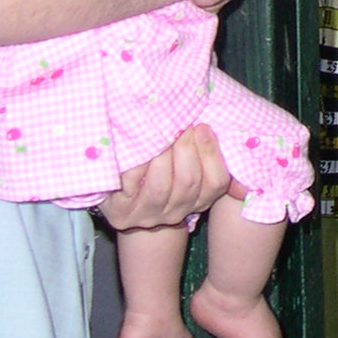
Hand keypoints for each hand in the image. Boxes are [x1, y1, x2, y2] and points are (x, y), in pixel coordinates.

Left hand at [97, 124, 237, 229]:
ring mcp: (147, 214)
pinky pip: (131, 183)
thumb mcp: (185, 165)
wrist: (122, 200)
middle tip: (179, 124)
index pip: (216, 182)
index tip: (202, 126)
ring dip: (162, 154)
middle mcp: (176, 212)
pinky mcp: (121, 211)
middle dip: (185, 147)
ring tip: (159, 132)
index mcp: (198, 201)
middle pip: (188, 182)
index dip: (211, 153)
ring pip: (161, 186)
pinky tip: (137, 144)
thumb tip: (209, 127)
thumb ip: (202, 149)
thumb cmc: (159, 172)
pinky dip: (136, 161)